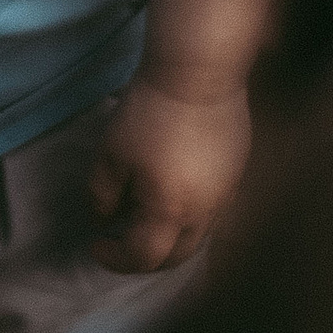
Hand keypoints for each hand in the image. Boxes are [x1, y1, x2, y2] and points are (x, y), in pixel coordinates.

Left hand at [87, 74, 250, 273]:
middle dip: (145, 259)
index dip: (114, 259)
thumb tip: (103, 219)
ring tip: (146, 221)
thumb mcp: (110, 154)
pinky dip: (190, 217)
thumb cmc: (149, 113)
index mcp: (169, 212)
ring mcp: (225, 195)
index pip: (142, 257)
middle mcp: (204, 213)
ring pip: (199, 237)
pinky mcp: (236, 174)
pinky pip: (213, 212)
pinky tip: (174, 194)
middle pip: (176, 258)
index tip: (96, 243)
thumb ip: (101, 195)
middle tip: (121, 243)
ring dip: (171, 240)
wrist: (199, 73)